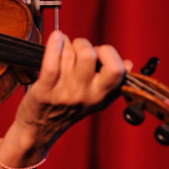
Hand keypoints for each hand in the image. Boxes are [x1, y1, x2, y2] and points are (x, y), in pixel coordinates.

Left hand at [15, 31, 129, 149]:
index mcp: (101, 95)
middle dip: (82, 43)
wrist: (40, 130)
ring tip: (62, 48)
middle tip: (76, 48)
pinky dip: (54, 45)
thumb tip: (128, 64)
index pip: (116, 69)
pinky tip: (56, 37)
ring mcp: (64, 93)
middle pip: (88, 55)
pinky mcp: (44, 91)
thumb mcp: (95, 99)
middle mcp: (84, 94)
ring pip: (68, 54)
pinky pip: (51, 63)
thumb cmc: (68, 109)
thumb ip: (112, 83)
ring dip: (65, 44)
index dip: (108, 53)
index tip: (98, 52)